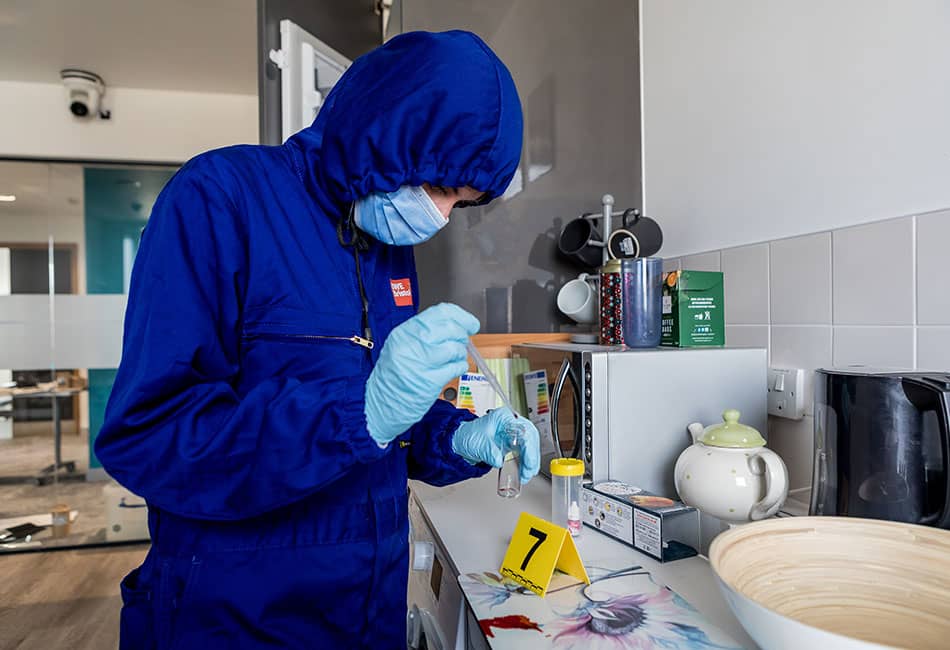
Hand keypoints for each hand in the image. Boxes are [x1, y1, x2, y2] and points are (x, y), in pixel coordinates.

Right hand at [365, 303, 479, 444]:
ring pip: (456, 348)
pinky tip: (451, 370)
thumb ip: (426, 333)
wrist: (381, 403)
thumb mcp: (402, 345)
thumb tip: (456, 325)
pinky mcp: (430, 381)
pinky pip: (456, 367)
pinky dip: (459, 367)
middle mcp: (412, 344)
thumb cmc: (393, 376)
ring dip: (460, 354)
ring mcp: (421, 362)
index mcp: (405, 331)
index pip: (441, 312)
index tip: (470, 323)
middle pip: (451, 328)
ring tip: (452, 359)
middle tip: (461, 343)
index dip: (461, 316)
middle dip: (462, 336)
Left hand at [452, 407, 540, 484]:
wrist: (461, 441)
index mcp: (504, 417)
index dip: (529, 447)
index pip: (524, 430)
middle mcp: (511, 423)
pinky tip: (525, 471)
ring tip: (526, 474)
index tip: (528, 462)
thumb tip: (499, 461)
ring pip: (530, 445)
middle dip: (532, 456)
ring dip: (531, 461)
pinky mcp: (513, 442)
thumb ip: (489, 452)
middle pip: (530, 438)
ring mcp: (513, 432)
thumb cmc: (468, 436)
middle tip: (529, 471)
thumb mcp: (478, 443)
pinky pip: (525, 451)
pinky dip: (526, 462)